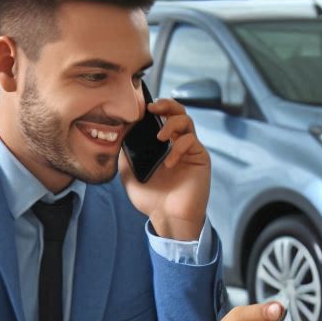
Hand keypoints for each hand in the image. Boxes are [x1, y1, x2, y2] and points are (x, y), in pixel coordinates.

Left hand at [120, 98, 210, 240]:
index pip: (161, 117)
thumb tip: (121, 130)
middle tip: (153, 108)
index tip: (140, 108)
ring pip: (187, 120)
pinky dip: (178, 148)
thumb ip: (126, 151)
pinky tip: (169, 163)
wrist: (167, 217)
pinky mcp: (200, 157)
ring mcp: (189, 149)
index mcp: (161, 144)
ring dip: (172, 123)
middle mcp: (176, 142)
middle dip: (166, 104)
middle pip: (177, 111)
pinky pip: (191, 141)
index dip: (154, 108)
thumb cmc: (150, 198)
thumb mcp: (129, 171)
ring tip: (160, 137)